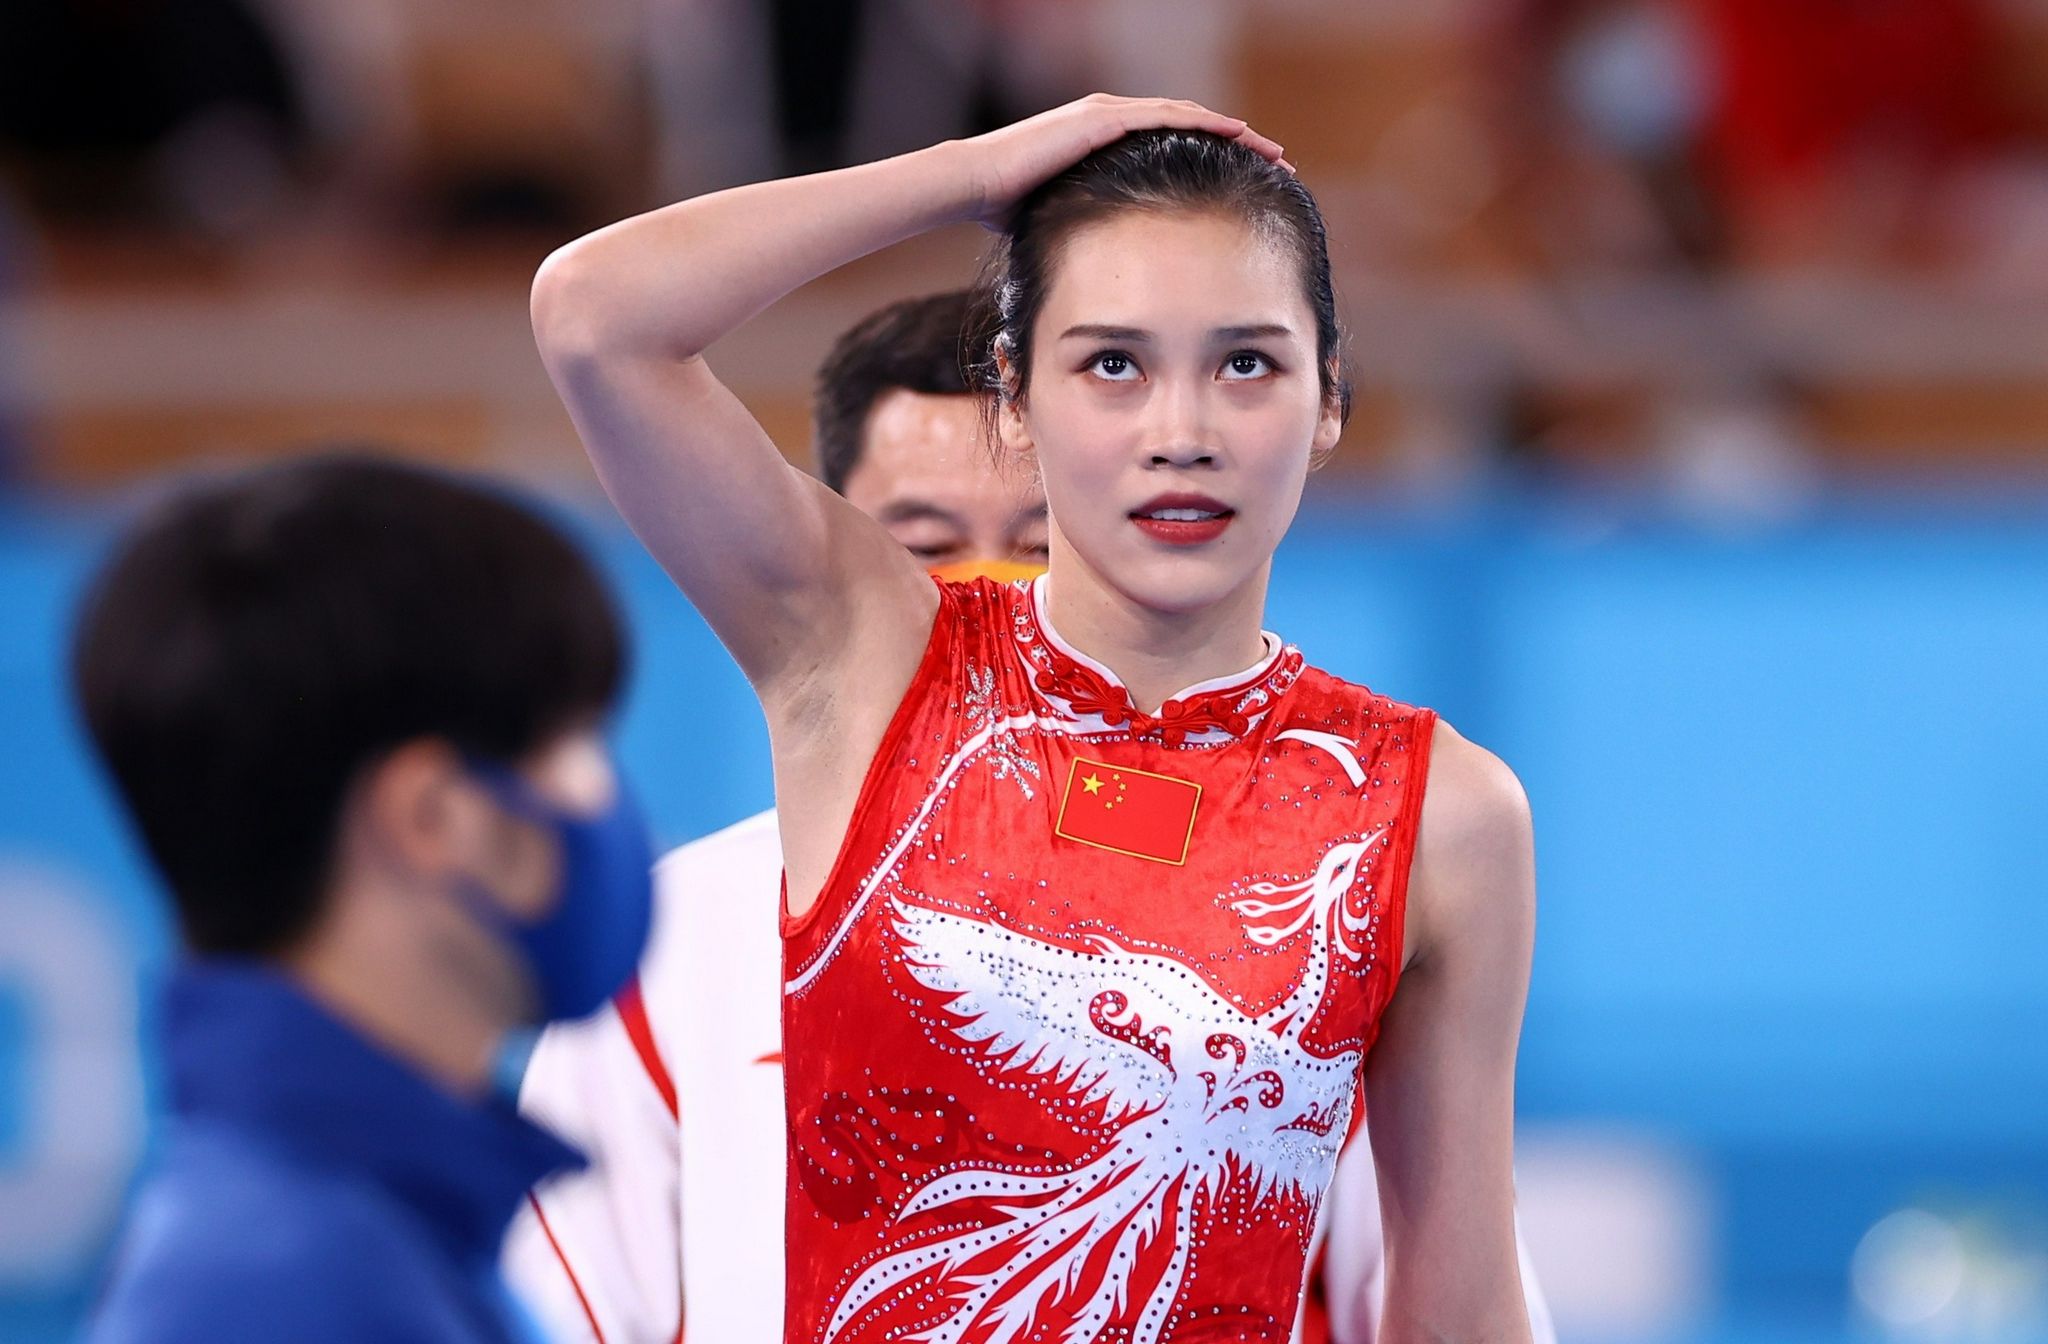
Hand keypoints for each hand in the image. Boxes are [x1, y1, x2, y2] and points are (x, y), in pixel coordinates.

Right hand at [955, 93, 1289, 229]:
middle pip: (1190, 127)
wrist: (976, 184)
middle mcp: (1112, 119)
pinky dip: (1205, 123)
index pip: (1174, 148)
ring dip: (1233, 132)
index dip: (1215, 161)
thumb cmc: (1007, 209)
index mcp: (1106, 143)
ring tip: (1270, 150)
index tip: (1250, 182)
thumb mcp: (1064, 218)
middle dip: (1237, 145)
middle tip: (1277, 162)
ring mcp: (1109, 114)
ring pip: (1187, 117)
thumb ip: (1092, 228)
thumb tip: (1112, 268)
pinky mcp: (1104, 118)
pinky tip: (1237, 132)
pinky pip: (1167, 117)